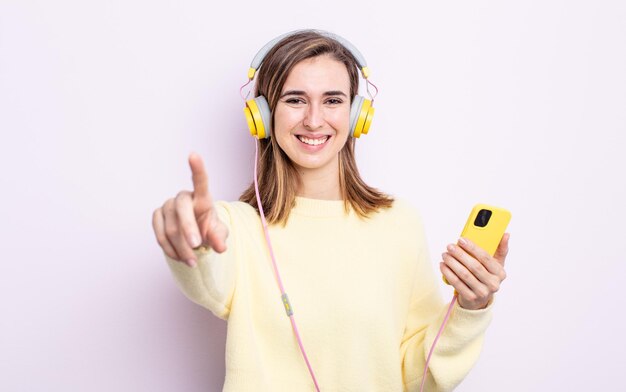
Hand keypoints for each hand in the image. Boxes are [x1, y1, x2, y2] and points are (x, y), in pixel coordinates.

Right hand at [152, 152, 228, 266]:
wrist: (194, 235)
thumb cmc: (208, 228)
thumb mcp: (218, 234)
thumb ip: (220, 238)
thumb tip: (221, 247)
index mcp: (202, 197)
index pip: (200, 181)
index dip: (197, 168)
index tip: (193, 155)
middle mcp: (183, 197)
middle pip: (182, 211)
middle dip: (189, 231)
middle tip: (198, 248)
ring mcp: (167, 206)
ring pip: (171, 229)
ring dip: (182, 249)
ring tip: (194, 262)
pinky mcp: (156, 217)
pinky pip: (160, 236)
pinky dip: (171, 251)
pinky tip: (181, 257)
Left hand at [440, 234, 509, 309]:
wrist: (480, 299)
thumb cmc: (487, 277)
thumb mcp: (496, 264)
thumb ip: (501, 249)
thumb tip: (506, 234)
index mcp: (500, 273)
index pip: (486, 258)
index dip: (472, 247)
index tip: (461, 240)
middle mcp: (493, 283)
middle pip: (474, 266)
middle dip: (460, 254)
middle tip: (450, 246)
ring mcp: (482, 292)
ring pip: (464, 274)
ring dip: (452, 263)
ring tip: (445, 255)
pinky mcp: (470, 298)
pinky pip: (457, 283)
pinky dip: (448, 273)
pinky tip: (443, 265)